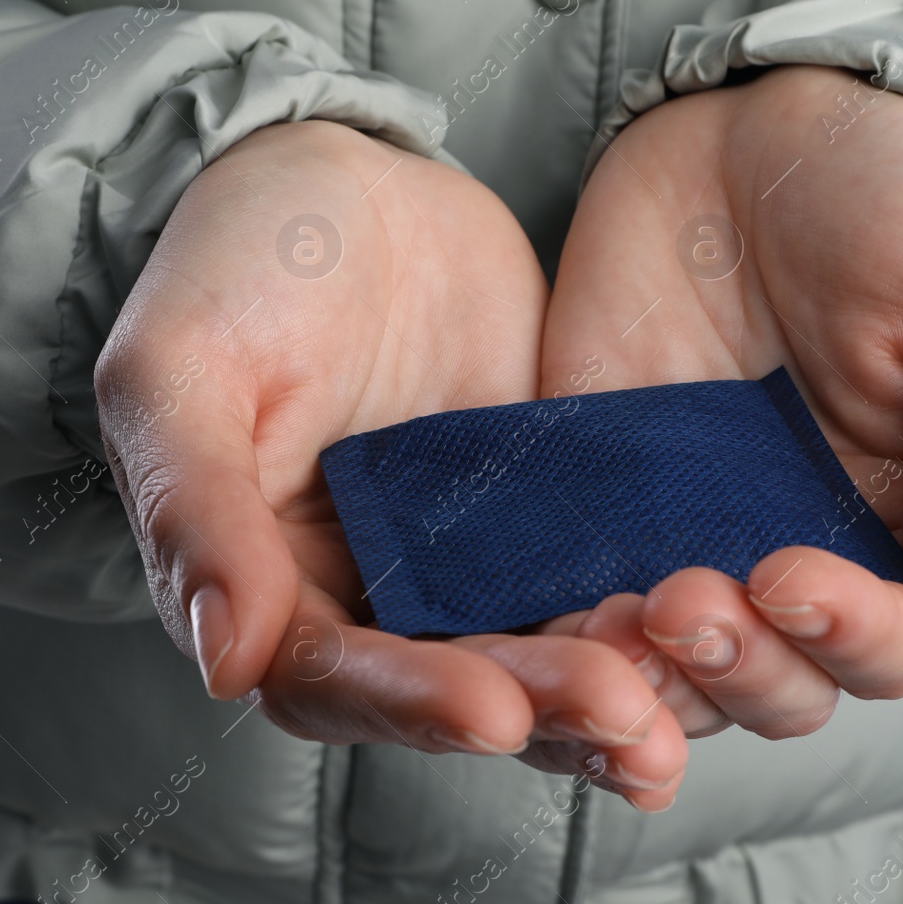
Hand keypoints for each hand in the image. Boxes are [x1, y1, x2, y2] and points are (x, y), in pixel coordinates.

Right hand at [96, 121, 684, 808]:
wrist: (349, 186)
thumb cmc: (237, 265)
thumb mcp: (182, 369)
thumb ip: (197, 508)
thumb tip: (225, 659)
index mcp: (265, 586)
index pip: (331, 680)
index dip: (409, 703)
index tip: (494, 709)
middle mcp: (365, 599)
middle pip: (450, 694)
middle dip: (539, 711)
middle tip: (630, 717)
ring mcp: (460, 566)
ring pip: (534, 660)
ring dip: (606, 696)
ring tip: (678, 717)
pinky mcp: (543, 522)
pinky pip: (593, 582)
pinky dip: (645, 621)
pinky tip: (720, 632)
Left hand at [541, 65, 902, 738]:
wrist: (755, 129)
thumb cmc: (894, 206)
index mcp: (898, 529)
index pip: (891, 647)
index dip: (847, 638)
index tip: (788, 574)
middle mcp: (793, 553)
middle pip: (777, 688)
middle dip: (735, 671)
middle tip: (683, 600)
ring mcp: (684, 531)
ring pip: (670, 671)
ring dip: (643, 677)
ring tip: (611, 622)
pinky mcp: (590, 499)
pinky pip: (568, 596)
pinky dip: (556, 631)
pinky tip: (543, 617)